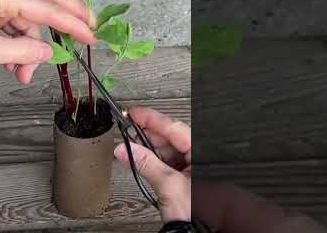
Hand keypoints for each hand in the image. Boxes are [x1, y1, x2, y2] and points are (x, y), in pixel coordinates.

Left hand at [0, 0, 96, 82]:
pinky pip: (18, 21)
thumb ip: (22, 52)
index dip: (74, 26)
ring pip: (32, 17)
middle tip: (89, 28)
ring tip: (23, 72)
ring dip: (34, 46)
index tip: (91, 37)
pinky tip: (14, 61)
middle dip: (71, 16)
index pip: (50, 9)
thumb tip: (47, 53)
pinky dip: (21, 42)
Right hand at [114, 107, 190, 221]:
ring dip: (149, 149)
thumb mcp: (168, 185)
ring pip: (169, 150)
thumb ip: (146, 163)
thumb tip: (125, 149)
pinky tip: (142, 160)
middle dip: (147, 135)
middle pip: (170, 137)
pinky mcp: (188, 177)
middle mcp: (199, 156)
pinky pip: (169, 162)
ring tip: (132, 147)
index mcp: (201, 152)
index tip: (133, 112)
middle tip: (128, 131)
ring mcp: (194, 167)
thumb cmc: (199, 213)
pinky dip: (155, 160)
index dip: (151, 118)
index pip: (173, 127)